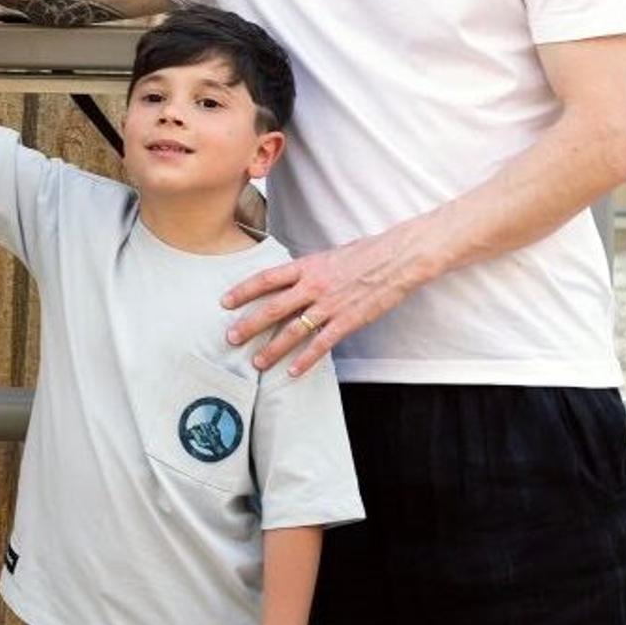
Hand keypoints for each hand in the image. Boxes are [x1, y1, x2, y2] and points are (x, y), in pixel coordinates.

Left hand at [224, 231, 420, 375]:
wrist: (399, 258)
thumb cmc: (368, 253)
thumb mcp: (331, 255)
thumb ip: (310, 269)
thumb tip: (293, 278)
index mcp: (308, 265)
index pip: (267, 278)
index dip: (243, 290)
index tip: (225, 301)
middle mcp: (314, 285)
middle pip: (273, 307)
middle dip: (249, 324)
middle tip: (230, 337)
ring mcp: (330, 305)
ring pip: (293, 330)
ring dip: (272, 348)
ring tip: (256, 362)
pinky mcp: (348, 321)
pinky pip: (321, 344)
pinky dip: (306, 360)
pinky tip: (293, 371)